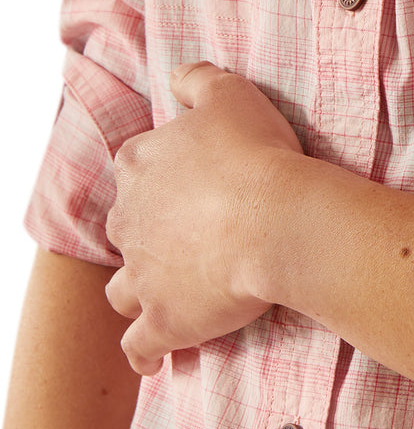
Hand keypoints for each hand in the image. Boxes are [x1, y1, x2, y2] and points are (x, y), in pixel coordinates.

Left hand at [104, 61, 303, 374]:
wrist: (276, 220)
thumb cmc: (258, 154)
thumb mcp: (231, 95)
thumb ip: (198, 80)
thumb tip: (177, 75)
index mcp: (140, 165)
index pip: (136, 168)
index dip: (164, 176)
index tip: (193, 183)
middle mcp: (129, 220)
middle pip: (126, 228)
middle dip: (150, 232)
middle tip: (193, 233)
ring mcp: (141, 274)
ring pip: (123, 287)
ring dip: (142, 288)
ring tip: (173, 289)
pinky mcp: (161, 320)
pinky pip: (139, 344)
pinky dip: (146, 350)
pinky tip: (157, 353)